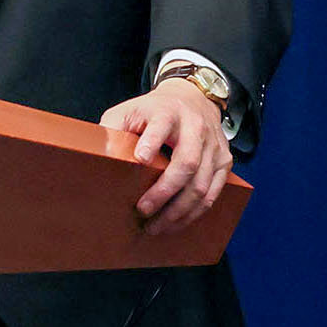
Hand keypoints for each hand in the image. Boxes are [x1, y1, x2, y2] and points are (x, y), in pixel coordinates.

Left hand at [100, 81, 230, 231]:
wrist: (192, 99)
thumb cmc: (153, 112)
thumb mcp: (129, 111)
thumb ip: (112, 129)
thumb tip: (102, 157)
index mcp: (168, 112)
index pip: (161, 126)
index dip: (152, 142)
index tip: (140, 159)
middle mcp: (195, 128)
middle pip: (186, 163)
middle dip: (164, 192)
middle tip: (143, 211)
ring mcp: (213, 146)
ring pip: (201, 185)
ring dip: (178, 211)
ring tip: (156, 227)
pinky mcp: (224, 161)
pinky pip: (213, 193)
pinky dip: (194, 213)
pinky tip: (176, 223)